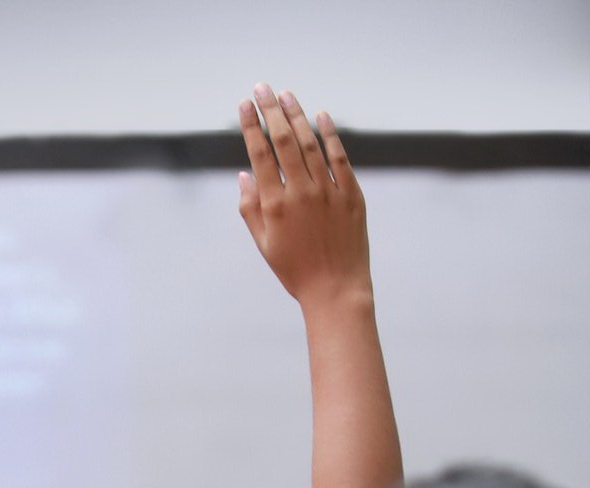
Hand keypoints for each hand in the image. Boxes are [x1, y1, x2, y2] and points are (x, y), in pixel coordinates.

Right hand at [238, 84, 369, 309]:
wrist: (336, 290)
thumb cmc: (296, 271)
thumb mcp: (265, 245)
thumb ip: (251, 210)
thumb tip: (244, 176)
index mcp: (275, 206)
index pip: (260, 155)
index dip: (252, 127)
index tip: (245, 105)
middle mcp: (300, 193)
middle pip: (283, 140)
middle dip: (271, 110)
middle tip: (262, 88)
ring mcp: (328, 191)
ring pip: (310, 143)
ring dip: (297, 115)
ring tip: (287, 95)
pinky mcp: (351, 194)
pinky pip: (339, 157)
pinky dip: (329, 135)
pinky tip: (320, 116)